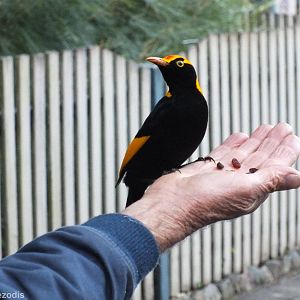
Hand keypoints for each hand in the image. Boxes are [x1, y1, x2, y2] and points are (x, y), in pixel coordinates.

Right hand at [123, 123, 299, 251]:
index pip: (275, 167)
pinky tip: (241, 135)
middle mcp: (240, 182)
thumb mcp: (245, 189)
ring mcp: (223, 174)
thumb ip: (271, 180)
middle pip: (261, 158)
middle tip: (282, 127)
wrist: (173, 201)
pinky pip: (225, 152)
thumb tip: (298, 177)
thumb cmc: (207, 200)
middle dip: (272, 142)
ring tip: (265, 127)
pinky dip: (234, 143)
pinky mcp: (208, 167)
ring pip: (244, 153)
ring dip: (256, 140)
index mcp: (253, 189)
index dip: (285, 151)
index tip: (292, 136)